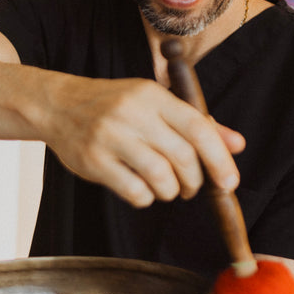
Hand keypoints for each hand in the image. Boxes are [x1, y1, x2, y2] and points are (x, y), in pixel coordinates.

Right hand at [39, 75, 243, 206]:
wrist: (58, 104)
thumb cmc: (113, 105)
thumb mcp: (154, 103)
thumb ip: (195, 123)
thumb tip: (236, 146)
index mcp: (151, 95)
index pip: (197, 127)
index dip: (219, 159)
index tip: (229, 182)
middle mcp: (132, 113)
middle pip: (182, 157)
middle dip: (194, 181)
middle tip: (190, 187)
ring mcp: (110, 137)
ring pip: (160, 178)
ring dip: (171, 192)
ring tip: (165, 188)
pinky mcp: (93, 161)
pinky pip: (134, 191)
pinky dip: (146, 198)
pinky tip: (141, 190)